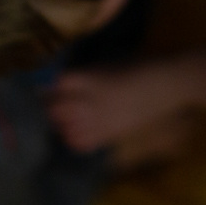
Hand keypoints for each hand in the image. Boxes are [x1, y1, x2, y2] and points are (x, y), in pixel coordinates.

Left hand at [48, 66, 190, 152]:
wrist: (168, 85)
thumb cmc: (141, 65)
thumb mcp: (109, 62)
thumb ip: (84, 73)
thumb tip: (60, 81)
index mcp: (90, 77)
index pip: (55, 84)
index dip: (44, 85)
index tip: (37, 86)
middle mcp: (90, 101)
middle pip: (54, 108)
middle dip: (46, 106)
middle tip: (42, 104)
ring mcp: (99, 120)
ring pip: (63, 127)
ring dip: (57, 122)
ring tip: (57, 117)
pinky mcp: (109, 134)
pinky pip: (80, 141)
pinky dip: (72, 137)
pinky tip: (73, 131)